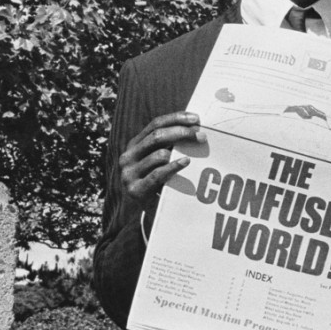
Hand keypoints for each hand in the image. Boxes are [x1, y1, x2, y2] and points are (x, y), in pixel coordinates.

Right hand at [118, 112, 205, 230]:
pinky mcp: (135, 190)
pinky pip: (158, 174)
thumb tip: (196, 126)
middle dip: (182, 133)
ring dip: (180, 152)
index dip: (176, 118)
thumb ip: (171, 144)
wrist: (151, 211)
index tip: (196, 118)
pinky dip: (174, 167)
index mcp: (134, 144)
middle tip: (202, 136)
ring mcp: (129, 174)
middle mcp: (128, 157)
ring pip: (158, 154)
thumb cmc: (161, 180)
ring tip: (194, 154)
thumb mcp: (161, 159)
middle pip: (157, 136)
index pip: (156, 124)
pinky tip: (186, 162)